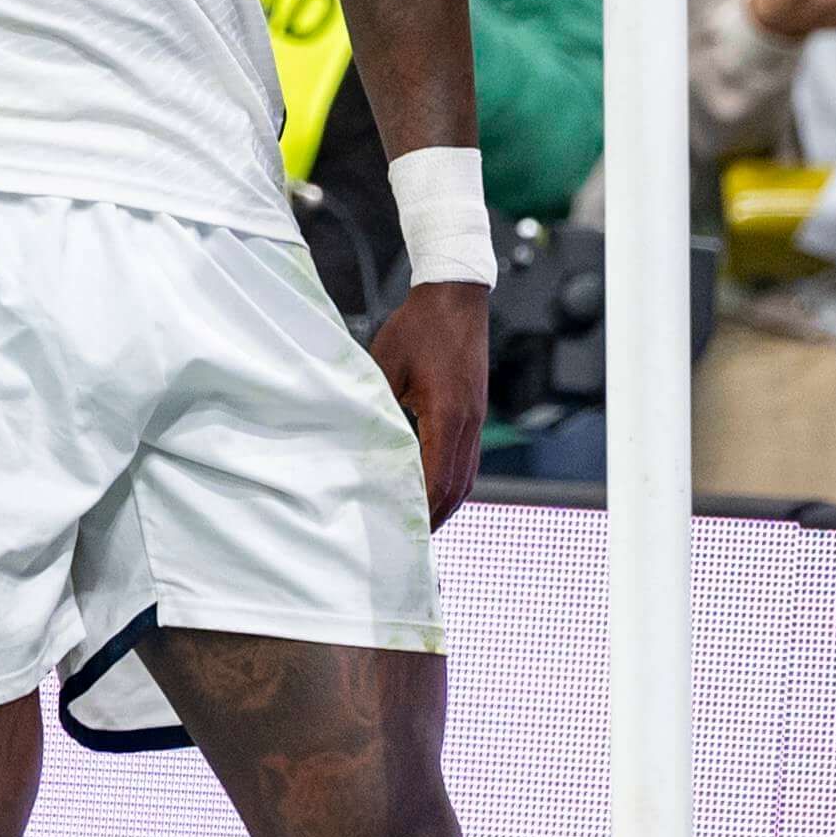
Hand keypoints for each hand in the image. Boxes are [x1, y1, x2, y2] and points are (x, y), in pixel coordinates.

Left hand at [371, 272, 488, 524]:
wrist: (456, 295)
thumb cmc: (419, 326)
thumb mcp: (386, 365)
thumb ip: (376, 406)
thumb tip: (359, 439)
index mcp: (448, 412)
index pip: (437, 475)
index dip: (422, 507)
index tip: (405, 528)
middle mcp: (469, 420)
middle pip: (459, 485)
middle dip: (437, 515)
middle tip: (414, 541)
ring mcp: (477, 416)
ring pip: (468, 474)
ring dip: (447, 501)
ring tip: (425, 522)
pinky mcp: (475, 409)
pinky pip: (468, 456)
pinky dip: (453, 478)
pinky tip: (435, 486)